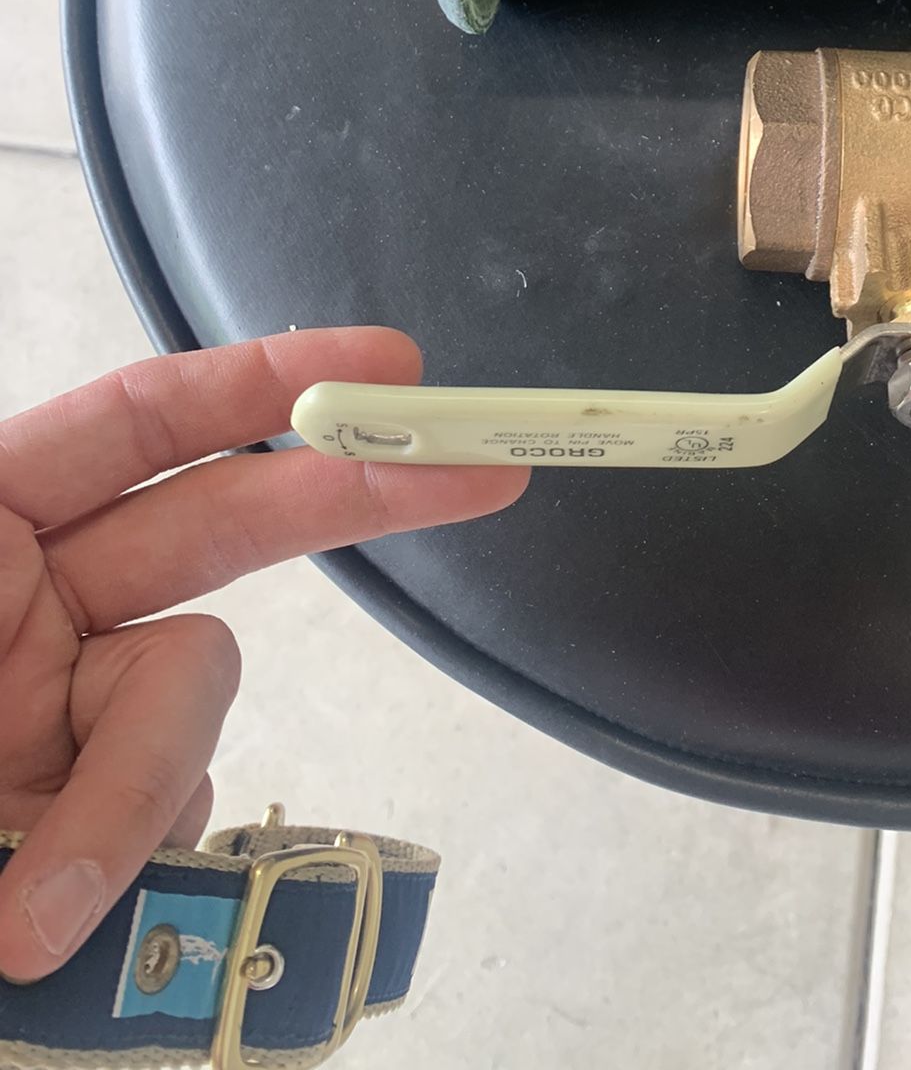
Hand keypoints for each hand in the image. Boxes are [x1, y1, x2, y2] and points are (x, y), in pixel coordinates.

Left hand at [0, 327, 526, 981]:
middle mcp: (27, 611)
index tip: (382, 365)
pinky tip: (30, 932)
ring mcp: (56, 725)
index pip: (136, 424)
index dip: (261, 381)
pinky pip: (157, 820)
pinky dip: (114, 863)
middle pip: (218, 527)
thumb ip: (10, 563)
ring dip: (131, 793)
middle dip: (346, 495)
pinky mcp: (75, 833)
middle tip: (477, 471)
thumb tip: (155, 685)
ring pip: (186, 706)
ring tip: (22, 921)